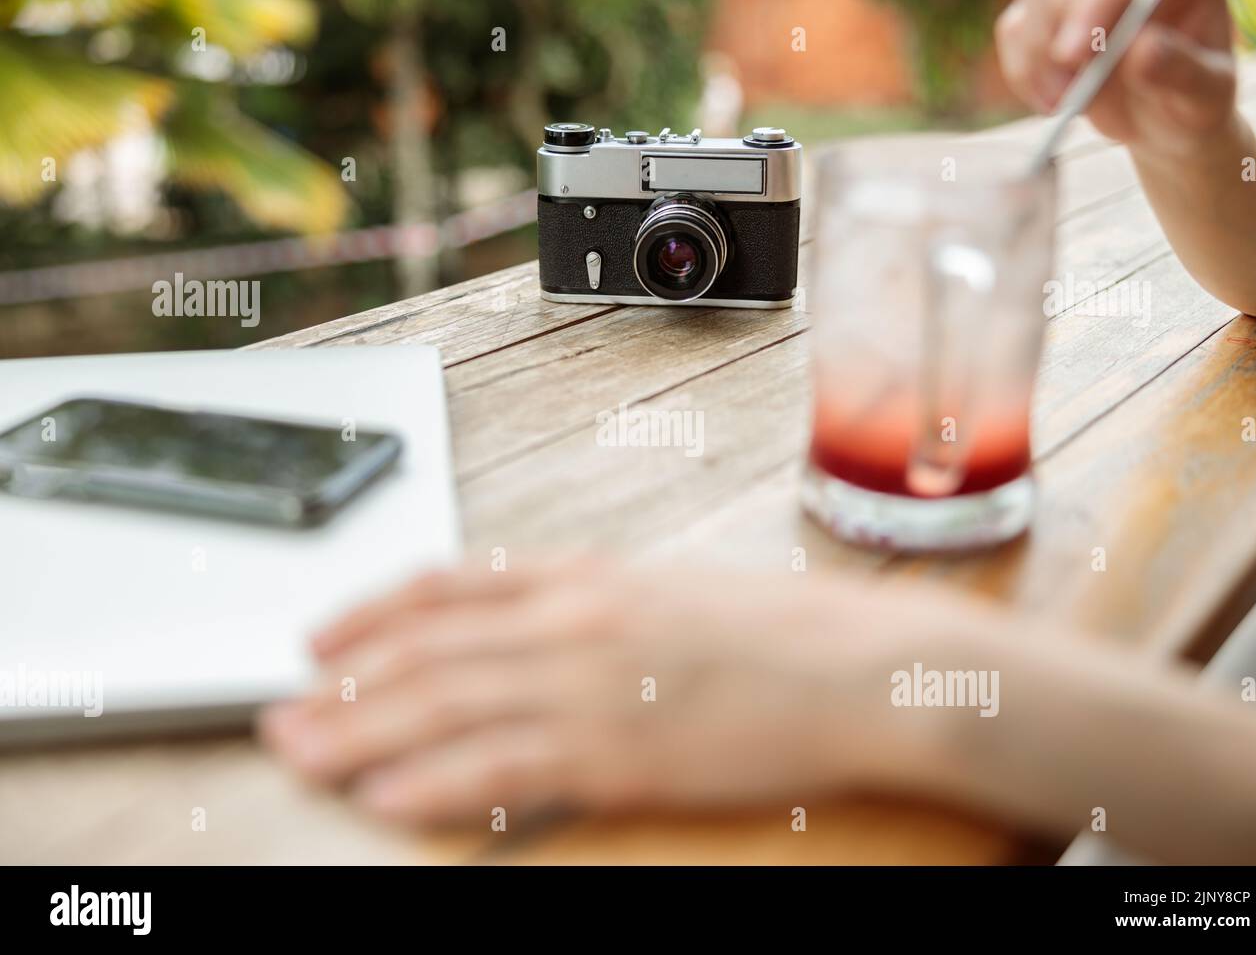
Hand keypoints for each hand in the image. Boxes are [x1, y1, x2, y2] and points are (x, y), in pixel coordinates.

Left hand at [258, 564, 981, 824]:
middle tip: (276, 713)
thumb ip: (589, 606)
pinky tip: (384, 797)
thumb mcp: (669, 593)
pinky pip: (502, 769)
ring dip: (358, 731)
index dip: (369, 612)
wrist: (863, 668)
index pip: (448, 584)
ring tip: (299, 753)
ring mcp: (593, 684)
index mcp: (586, 575)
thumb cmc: (778, 630)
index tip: (317, 638)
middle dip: (339, 685)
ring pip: (444, 706)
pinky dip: (432, 783)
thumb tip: (519, 628)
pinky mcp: (621, 753)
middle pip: (426, 650)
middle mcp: (574, 620)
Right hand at [995, 0, 1236, 159]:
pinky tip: (1052, 102)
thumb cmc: (1192, 104)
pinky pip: (1015, 29)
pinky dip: (1023, 71)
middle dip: (1054, 32)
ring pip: (1034, 5)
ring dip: (1036, 61)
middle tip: (1064, 91)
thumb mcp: (1203, 97)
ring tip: (1066, 106)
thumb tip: (1144, 49)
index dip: (1096, 5)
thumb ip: (1182, 72)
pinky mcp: (1048, 17)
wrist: (1165, 122)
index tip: (1077, 53)